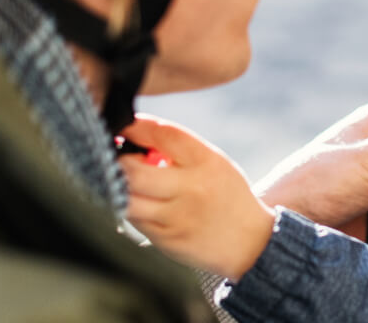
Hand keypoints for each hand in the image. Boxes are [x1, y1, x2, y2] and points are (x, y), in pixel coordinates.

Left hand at [119, 115, 275, 280]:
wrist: (249, 242)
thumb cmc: (225, 195)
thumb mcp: (213, 162)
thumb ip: (179, 149)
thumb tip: (134, 138)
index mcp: (206, 162)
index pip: (165, 134)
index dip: (137, 126)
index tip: (124, 125)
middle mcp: (192, 189)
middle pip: (135, 171)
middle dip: (118, 161)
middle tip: (118, 157)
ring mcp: (177, 217)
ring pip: (127, 199)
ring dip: (118, 187)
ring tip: (123, 180)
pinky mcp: (167, 240)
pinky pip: (134, 220)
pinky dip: (130, 208)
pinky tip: (138, 202)